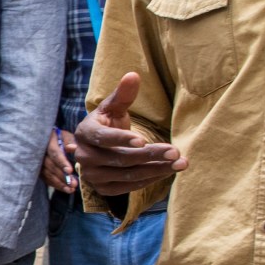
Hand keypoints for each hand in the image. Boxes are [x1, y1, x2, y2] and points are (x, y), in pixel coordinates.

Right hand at [41, 128, 77, 193]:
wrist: (43, 139)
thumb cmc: (58, 137)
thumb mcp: (64, 135)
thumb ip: (70, 141)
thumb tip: (73, 148)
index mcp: (47, 141)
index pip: (54, 153)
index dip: (62, 162)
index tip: (70, 171)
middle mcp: (39, 152)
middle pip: (51, 166)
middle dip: (63, 176)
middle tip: (74, 184)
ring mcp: (37, 162)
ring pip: (48, 174)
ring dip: (60, 183)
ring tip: (71, 189)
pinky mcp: (37, 170)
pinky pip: (46, 179)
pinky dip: (55, 185)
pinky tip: (65, 189)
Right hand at [71, 73, 185, 196]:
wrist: (98, 148)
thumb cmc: (108, 123)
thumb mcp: (113, 107)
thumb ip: (123, 94)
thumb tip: (133, 75)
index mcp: (84, 133)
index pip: (103, 139)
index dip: (122, 139)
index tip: (143, 140)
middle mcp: (84, 157)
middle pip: (121, 159)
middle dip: (150, 155)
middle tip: (175, 151)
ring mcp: (92, 176)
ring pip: (128, 175)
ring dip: (156, 169)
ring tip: (179, 162)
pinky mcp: (103, 189)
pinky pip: (129, 187)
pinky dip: (150, 179)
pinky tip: (167, 170)